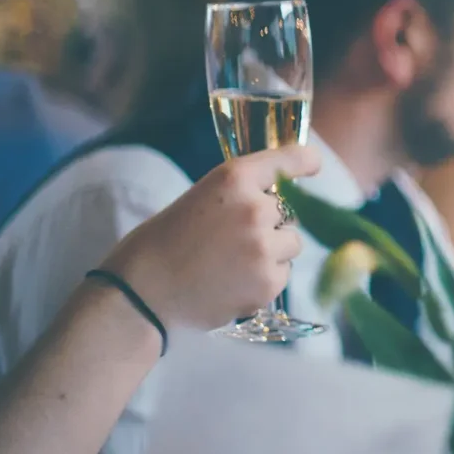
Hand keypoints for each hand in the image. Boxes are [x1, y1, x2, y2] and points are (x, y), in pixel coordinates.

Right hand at [99, 143, 321, 332]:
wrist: (140, 293)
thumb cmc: (164, 244)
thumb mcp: (201, 200)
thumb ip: (240, 196)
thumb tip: (278, 202)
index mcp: (233, 179)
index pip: (286, 160)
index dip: (303, 161)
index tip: (313, 163)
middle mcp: (255, 208)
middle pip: (289, 211)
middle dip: (269, 224)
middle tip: (231, 240)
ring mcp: (264, 247)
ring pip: (291, 243)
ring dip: (272, 252)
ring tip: (230, 263)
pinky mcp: (268, 282)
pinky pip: (283, 273)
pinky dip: (264, 279)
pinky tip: (231, 283)